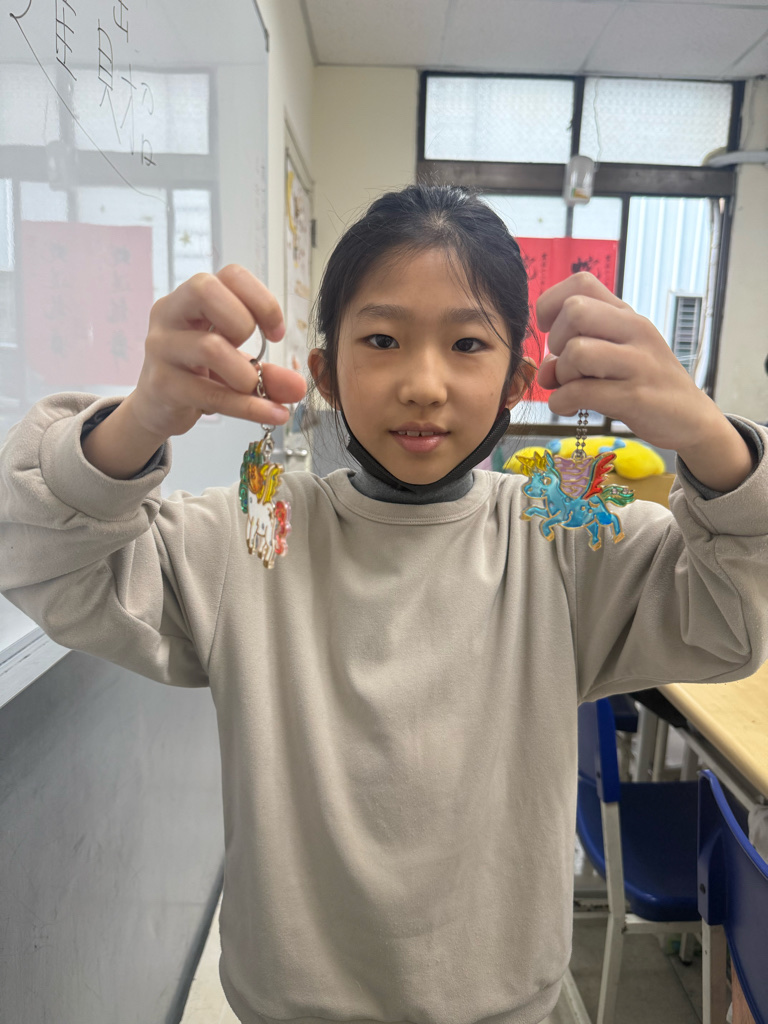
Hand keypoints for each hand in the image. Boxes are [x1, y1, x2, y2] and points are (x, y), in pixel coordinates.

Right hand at [127, 265, 306, 440]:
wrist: (158, 408)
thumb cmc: (198, 374)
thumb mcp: (236, 366)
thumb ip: (269, 374)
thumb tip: (299, 387)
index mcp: (191, 298)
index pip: (230, 275)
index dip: (262, 299)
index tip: (276, 332)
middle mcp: (170, 314)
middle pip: (205, 289)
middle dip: (243, 321)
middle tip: (253, 350)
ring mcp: (162, 348)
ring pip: (210, 347)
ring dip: (245, 374)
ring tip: (252, 387)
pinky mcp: (162, 384)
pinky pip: (211, 392)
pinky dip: (249, 407)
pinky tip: (272, 414)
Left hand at [535, 273, 754, 491]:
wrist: (691, 419)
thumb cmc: (645, 384)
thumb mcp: (614, 358)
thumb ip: (574, 355)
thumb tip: (543, 371)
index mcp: (627, 315)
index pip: (582, 282)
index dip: (551, 304)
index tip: (549, 330)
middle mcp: (635, 330)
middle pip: (575, 310)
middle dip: (556, 340)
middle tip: (566, 363)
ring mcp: (639, 362)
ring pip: (576, 351)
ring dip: (562, 374)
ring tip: (571, 387)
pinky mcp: (636, 397)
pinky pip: (581, 392)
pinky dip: (562, 402)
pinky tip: (569, 407)